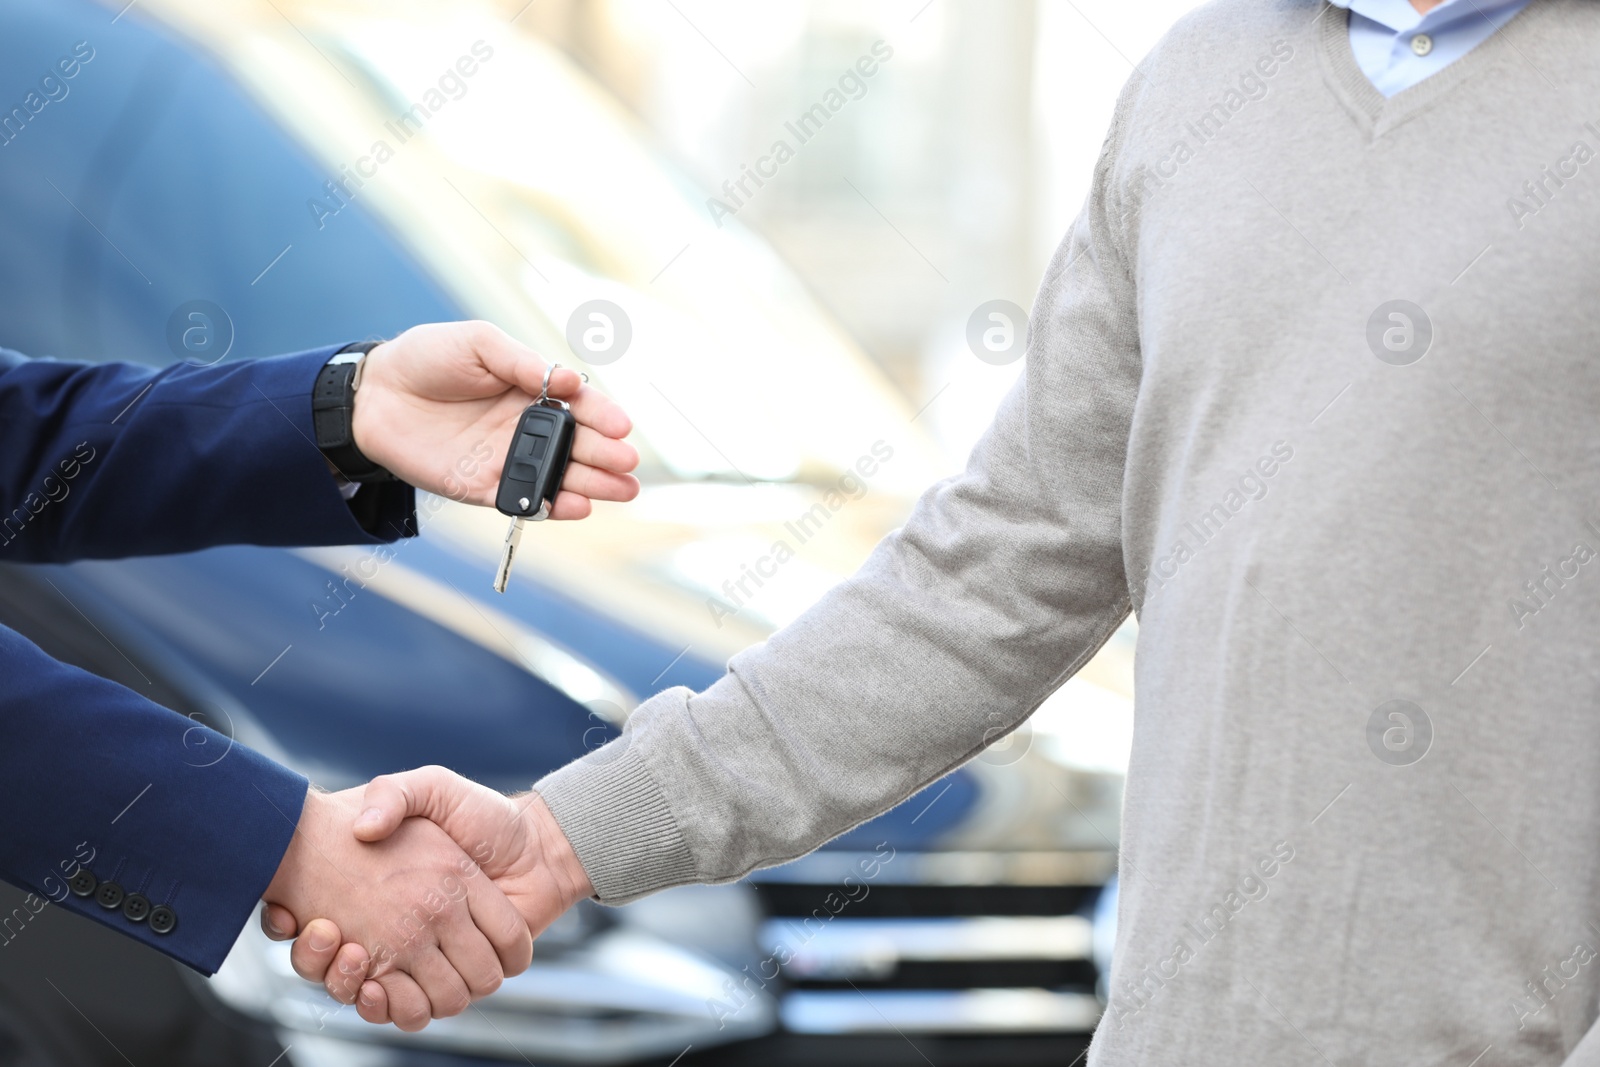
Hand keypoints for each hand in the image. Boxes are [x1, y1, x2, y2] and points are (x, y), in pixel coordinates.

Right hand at [260, 785, 532, 1030]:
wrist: (539, 845)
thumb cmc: (484, 815)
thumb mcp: (431, 788)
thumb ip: (395, 794)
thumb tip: (362, 828)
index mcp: (386, 893)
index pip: (324, 928)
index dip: (306, 931)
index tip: (295, 915)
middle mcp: (400, 930)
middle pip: (342, 970)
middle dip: (326, 962)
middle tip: (326, 933)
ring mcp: (423, 958)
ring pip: (368, 996)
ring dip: (350, 986)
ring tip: (352, 953)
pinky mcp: (448, 977)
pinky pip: (407, 1011)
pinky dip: (388, 1008)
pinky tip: (375, 985)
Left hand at [349, 321, 639, 516]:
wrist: (372, 393)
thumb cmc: (426, 357)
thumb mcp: (477, 342)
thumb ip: (521, 361)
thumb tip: (567, 380)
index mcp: (532, 389)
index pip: (579, 404)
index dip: (602, 414)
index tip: (620, 425)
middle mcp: (527, 426)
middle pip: (578, 444)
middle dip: (606, 454)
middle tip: (627, 462)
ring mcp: (507, 458)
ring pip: (560, 475)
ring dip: (593, 484)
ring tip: (621, 490)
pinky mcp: (483, 487)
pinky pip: (523, 499)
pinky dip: (551, 506)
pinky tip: (576, 506)